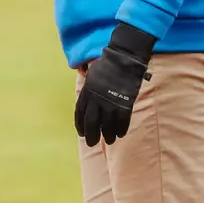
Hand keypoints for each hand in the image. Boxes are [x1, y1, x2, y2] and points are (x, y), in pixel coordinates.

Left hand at [75, 22, 155, 145]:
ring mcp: (110, 102)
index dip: (80, 125)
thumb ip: (88, 89)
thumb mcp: (91, 75)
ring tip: (109, 140)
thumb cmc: (107, 65)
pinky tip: (120, 134)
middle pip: (91, 122)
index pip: (80, 112)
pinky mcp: (124, 104)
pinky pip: (122, 121)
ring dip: (107, 135)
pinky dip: (120, 129)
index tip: (81, 133)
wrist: (123, 59)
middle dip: (91, 135)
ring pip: (107, 125)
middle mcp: (96, 99)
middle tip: (92, 143)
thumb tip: (86, 101)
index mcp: (87, 91)